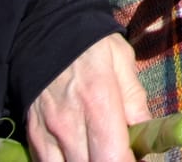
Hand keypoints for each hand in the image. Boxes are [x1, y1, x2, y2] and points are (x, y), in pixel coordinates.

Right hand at [25, 34, 148, 161]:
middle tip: (122, 153)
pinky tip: (80, 153)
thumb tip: (148, 132)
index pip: (115, 158)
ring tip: (101, 151)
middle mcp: (70, 123)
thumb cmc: (90, 45)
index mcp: (99, 101)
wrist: (44, 31)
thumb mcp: (122, 61)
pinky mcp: (33, 136)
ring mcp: (48, 133)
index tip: (138, 158)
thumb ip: (135, 100)